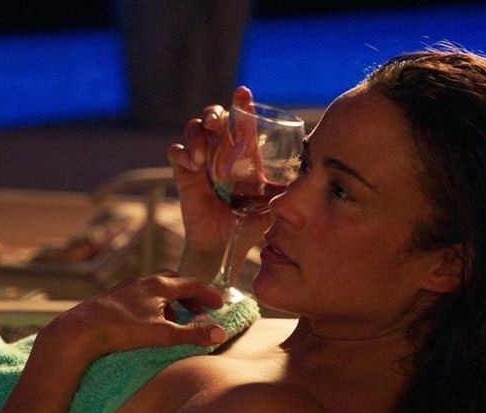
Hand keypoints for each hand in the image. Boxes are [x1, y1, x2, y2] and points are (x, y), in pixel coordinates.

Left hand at [39, 272, 227, 360]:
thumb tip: (220, 333)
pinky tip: (148, 321)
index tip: (219, 304)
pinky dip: (153, 304)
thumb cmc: (122, 329)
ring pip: (156, 288)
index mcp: (159, 285)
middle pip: (174, 281)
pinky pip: (141, 295)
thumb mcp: (162, 334)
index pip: (191, 284)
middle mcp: (144, 281)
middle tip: (198, 311)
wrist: (81, 329)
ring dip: (170, 300)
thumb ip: (192, 334)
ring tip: (175, 319)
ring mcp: (127, 287)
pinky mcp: (114, 297)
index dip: (208, 294)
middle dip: (189, 295)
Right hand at [167, 87, 271, 258]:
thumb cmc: (249, 225)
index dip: (242, 105)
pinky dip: (181, 152)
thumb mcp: (271, 203)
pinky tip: (191, 165)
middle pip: (214, 117)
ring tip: (202, 159)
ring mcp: (201, 161)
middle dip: (213, 115)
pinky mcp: (183, 173)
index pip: (242, 122)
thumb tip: (309, 174)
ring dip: (197, 137)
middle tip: (214, 125)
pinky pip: (176, 151)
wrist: (223, 246)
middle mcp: (221, 152)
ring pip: (193, 129)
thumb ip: (285, 189)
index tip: (243, 92)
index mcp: (243, 154)